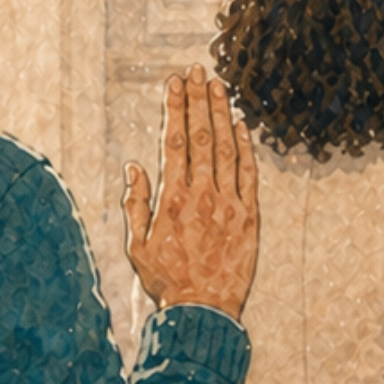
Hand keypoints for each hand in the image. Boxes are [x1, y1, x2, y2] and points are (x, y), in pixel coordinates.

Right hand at [124, 65, 259, 319]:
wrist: (203, 313)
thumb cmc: (166, 281)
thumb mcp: (138, 246)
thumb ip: (136, 203)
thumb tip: (134, 166)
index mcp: (172, 200)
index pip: (174, 142)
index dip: (175, 108)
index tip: (174, 82)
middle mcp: (202, 196)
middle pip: (201, 136)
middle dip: (198, 100)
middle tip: (197, 70)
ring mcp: (229, 205)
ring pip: (226, 149)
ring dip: (222, 114)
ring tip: (218, 86)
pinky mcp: (249, 218)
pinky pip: (249, 175)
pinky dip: (246, 148)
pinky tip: (242, 125)